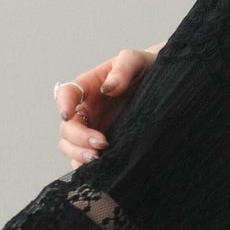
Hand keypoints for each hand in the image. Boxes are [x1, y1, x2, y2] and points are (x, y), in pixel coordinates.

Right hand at [55, 45, 162, 169]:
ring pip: (71, 146)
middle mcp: (87, 110)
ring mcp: (94, 129)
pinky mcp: (103, 146)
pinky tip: (100, 168)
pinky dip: (87, 167)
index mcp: (89, 87)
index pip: (67, 94)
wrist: (166, 87)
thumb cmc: (146, 69)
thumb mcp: (136, 61)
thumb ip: (123, 68)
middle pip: (67, 128)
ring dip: (79, 154)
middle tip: (100, 144)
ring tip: (98, 158)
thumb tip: (109, 87)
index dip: (63, 104)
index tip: (69, 114)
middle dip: (78, 138)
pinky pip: (85, 160)